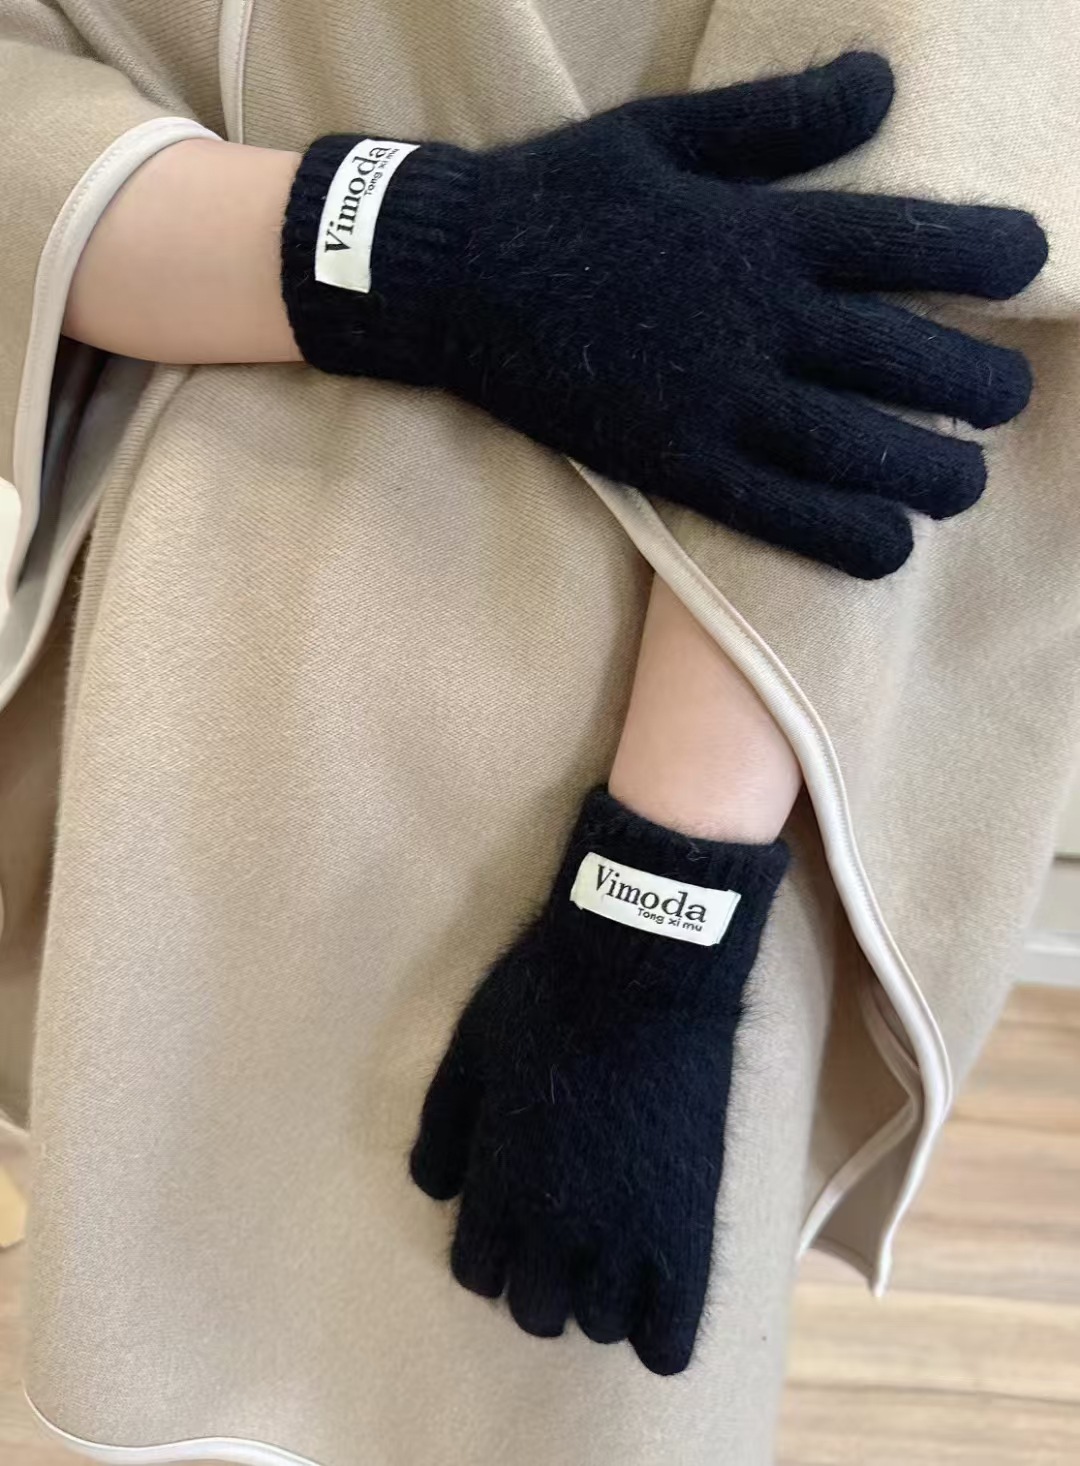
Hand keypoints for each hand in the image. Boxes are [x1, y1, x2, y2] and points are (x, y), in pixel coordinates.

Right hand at [282, 51, 1047, 577]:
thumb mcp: (669, 136)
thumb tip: (886, 83)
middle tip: (1008, 399)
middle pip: (902, 361)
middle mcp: (754, 322)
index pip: (904, 242)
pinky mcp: (674, 464)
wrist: (453, 278)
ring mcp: (714, 402)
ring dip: (931, 472)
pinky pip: (777, 512)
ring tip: (965, 481)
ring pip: (854, 449)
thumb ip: (781, 119)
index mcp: (759, 233)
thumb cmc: (561, 196)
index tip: (1029, 261)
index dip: (984, 254)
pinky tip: (890, 545)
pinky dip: (843, 535)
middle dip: (978, 387)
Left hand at [409, 788, 788, 1373]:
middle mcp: (554, 1225)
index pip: (476, 1270)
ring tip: (610, 1257)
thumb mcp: (468, 1052)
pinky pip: (671, 1335)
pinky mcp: (688, 1226)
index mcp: (497, 1182)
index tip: (508, 1227)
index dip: (489, 1252)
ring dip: (596, 1298)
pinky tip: (657, 1316)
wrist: (643, 965)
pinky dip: (660, 1339)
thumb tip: (433, 1190)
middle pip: (534, 1308)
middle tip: (557, 1239)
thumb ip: (442, 1130)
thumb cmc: (547, 996)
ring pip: (598, 1322)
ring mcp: (625, 1233)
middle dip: (536, 1282)